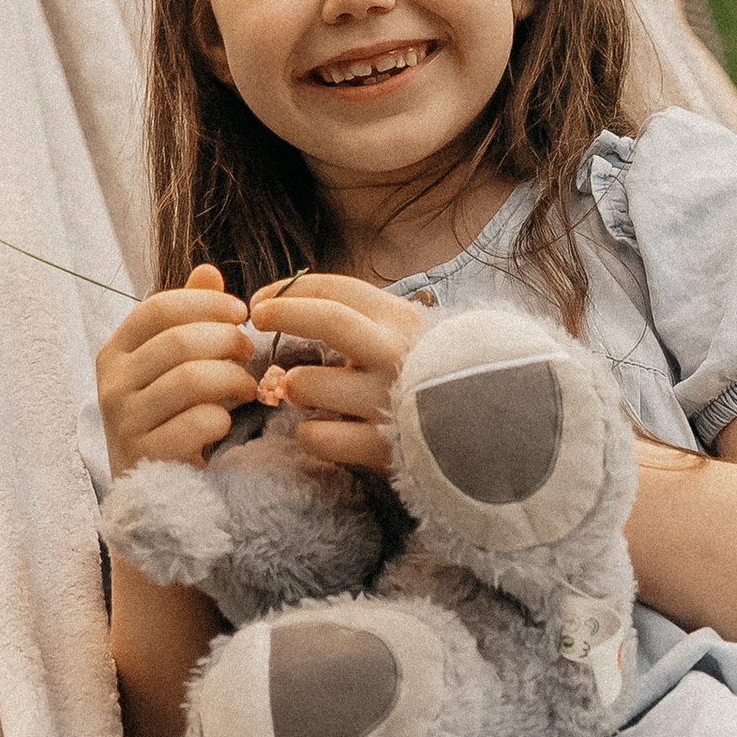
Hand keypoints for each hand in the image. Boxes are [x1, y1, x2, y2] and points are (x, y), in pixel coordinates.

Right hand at [96, 265, 260, 474]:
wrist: (151, 493)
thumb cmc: (167, 417)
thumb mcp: (170, 365)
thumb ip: (188, 317)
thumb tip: (208, 270)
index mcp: (114, 352)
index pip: (159, 308)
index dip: (207, 304)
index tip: (240, 313)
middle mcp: (111, 384)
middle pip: (179, 341)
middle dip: (227, 341)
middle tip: (250, 353)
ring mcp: (124, 423)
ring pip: (191, 379)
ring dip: (232, 379)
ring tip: (247, 387)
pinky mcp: (147, 458)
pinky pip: (197, 423)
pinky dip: (222, 419)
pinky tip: (225, 422)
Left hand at [246, 272, 432, 473]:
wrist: (479, 432)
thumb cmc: (423, 373)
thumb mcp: (402, 332)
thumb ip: (356, 316)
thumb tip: (287, 300)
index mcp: (400, 321)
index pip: (337, 290)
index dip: (289, 291)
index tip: (261, 300)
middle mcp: (395, 355)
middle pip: (328, 320)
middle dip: (283, 314)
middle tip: (258, 317)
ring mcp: (387, 400)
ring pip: (306, 383)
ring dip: (292, 386)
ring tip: (299, 391)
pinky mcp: (380, 446)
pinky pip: (316, 436)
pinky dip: (308, 432)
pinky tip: (322, 426)